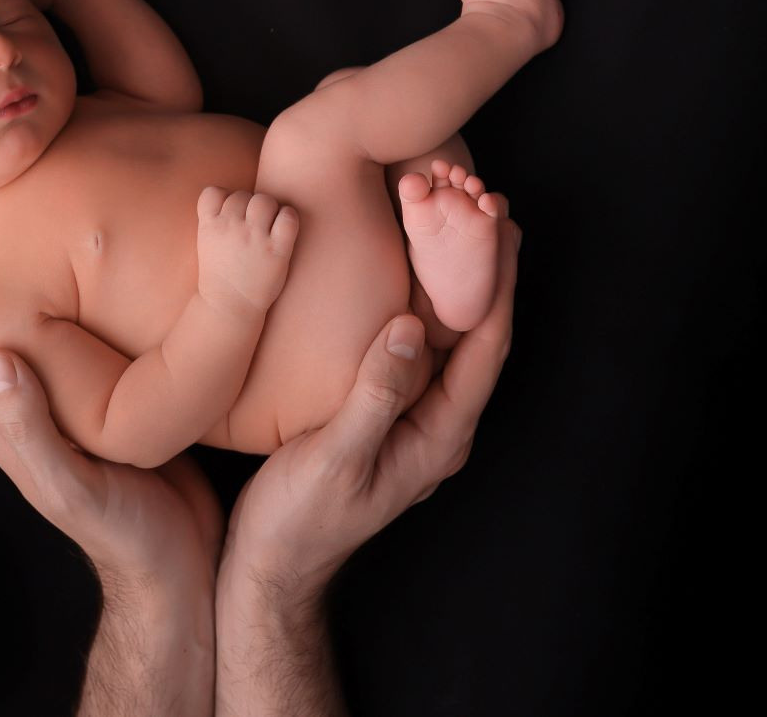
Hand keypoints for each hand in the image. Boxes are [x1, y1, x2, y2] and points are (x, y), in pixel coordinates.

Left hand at [0, 230, 220, 581]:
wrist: (180, 566)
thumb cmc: (124, 531)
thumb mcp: (72, 482)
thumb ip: (32, 428)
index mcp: (5, 426)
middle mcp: (26, 412)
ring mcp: (62, 411)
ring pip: (24, 335)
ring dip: (9, 288)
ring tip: (12, 236)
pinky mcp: (104, 407)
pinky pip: (73, 348)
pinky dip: (65, 311)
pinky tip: (85, 287)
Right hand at [195, 187, 299, 314]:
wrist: (230, 306)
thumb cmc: (221, 274)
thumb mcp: (206, 243)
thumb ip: (214, 219)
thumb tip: (231, 197)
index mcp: (209, 226)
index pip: (213, 191)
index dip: (224, 198)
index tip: (230, 214)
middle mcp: (231, 228)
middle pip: (242, 194)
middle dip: (248, 206)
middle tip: (252, 225)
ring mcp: (254, 238)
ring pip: (265, 200)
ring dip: (269, 209)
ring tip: (269, 225)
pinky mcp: (277, 250)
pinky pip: (288, 217)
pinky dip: (288, 217)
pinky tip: (284, 228)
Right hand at [219, 195, 521, 595]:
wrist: (269, 566)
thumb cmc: (300, 523)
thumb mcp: (336, 458)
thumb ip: (375, 395)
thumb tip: (410, 329)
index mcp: (440, 436)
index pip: (484, 346)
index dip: (496, 281)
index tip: (498, 223)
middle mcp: (437, 423)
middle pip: (475, 332)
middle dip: (483, 267)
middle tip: (482, 201)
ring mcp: (412, 417)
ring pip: (446, 334)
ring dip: (452, 276)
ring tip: (450, 217)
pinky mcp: (383, 410)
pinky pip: (412, 344)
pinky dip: (414, 297)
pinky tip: (400, 266)